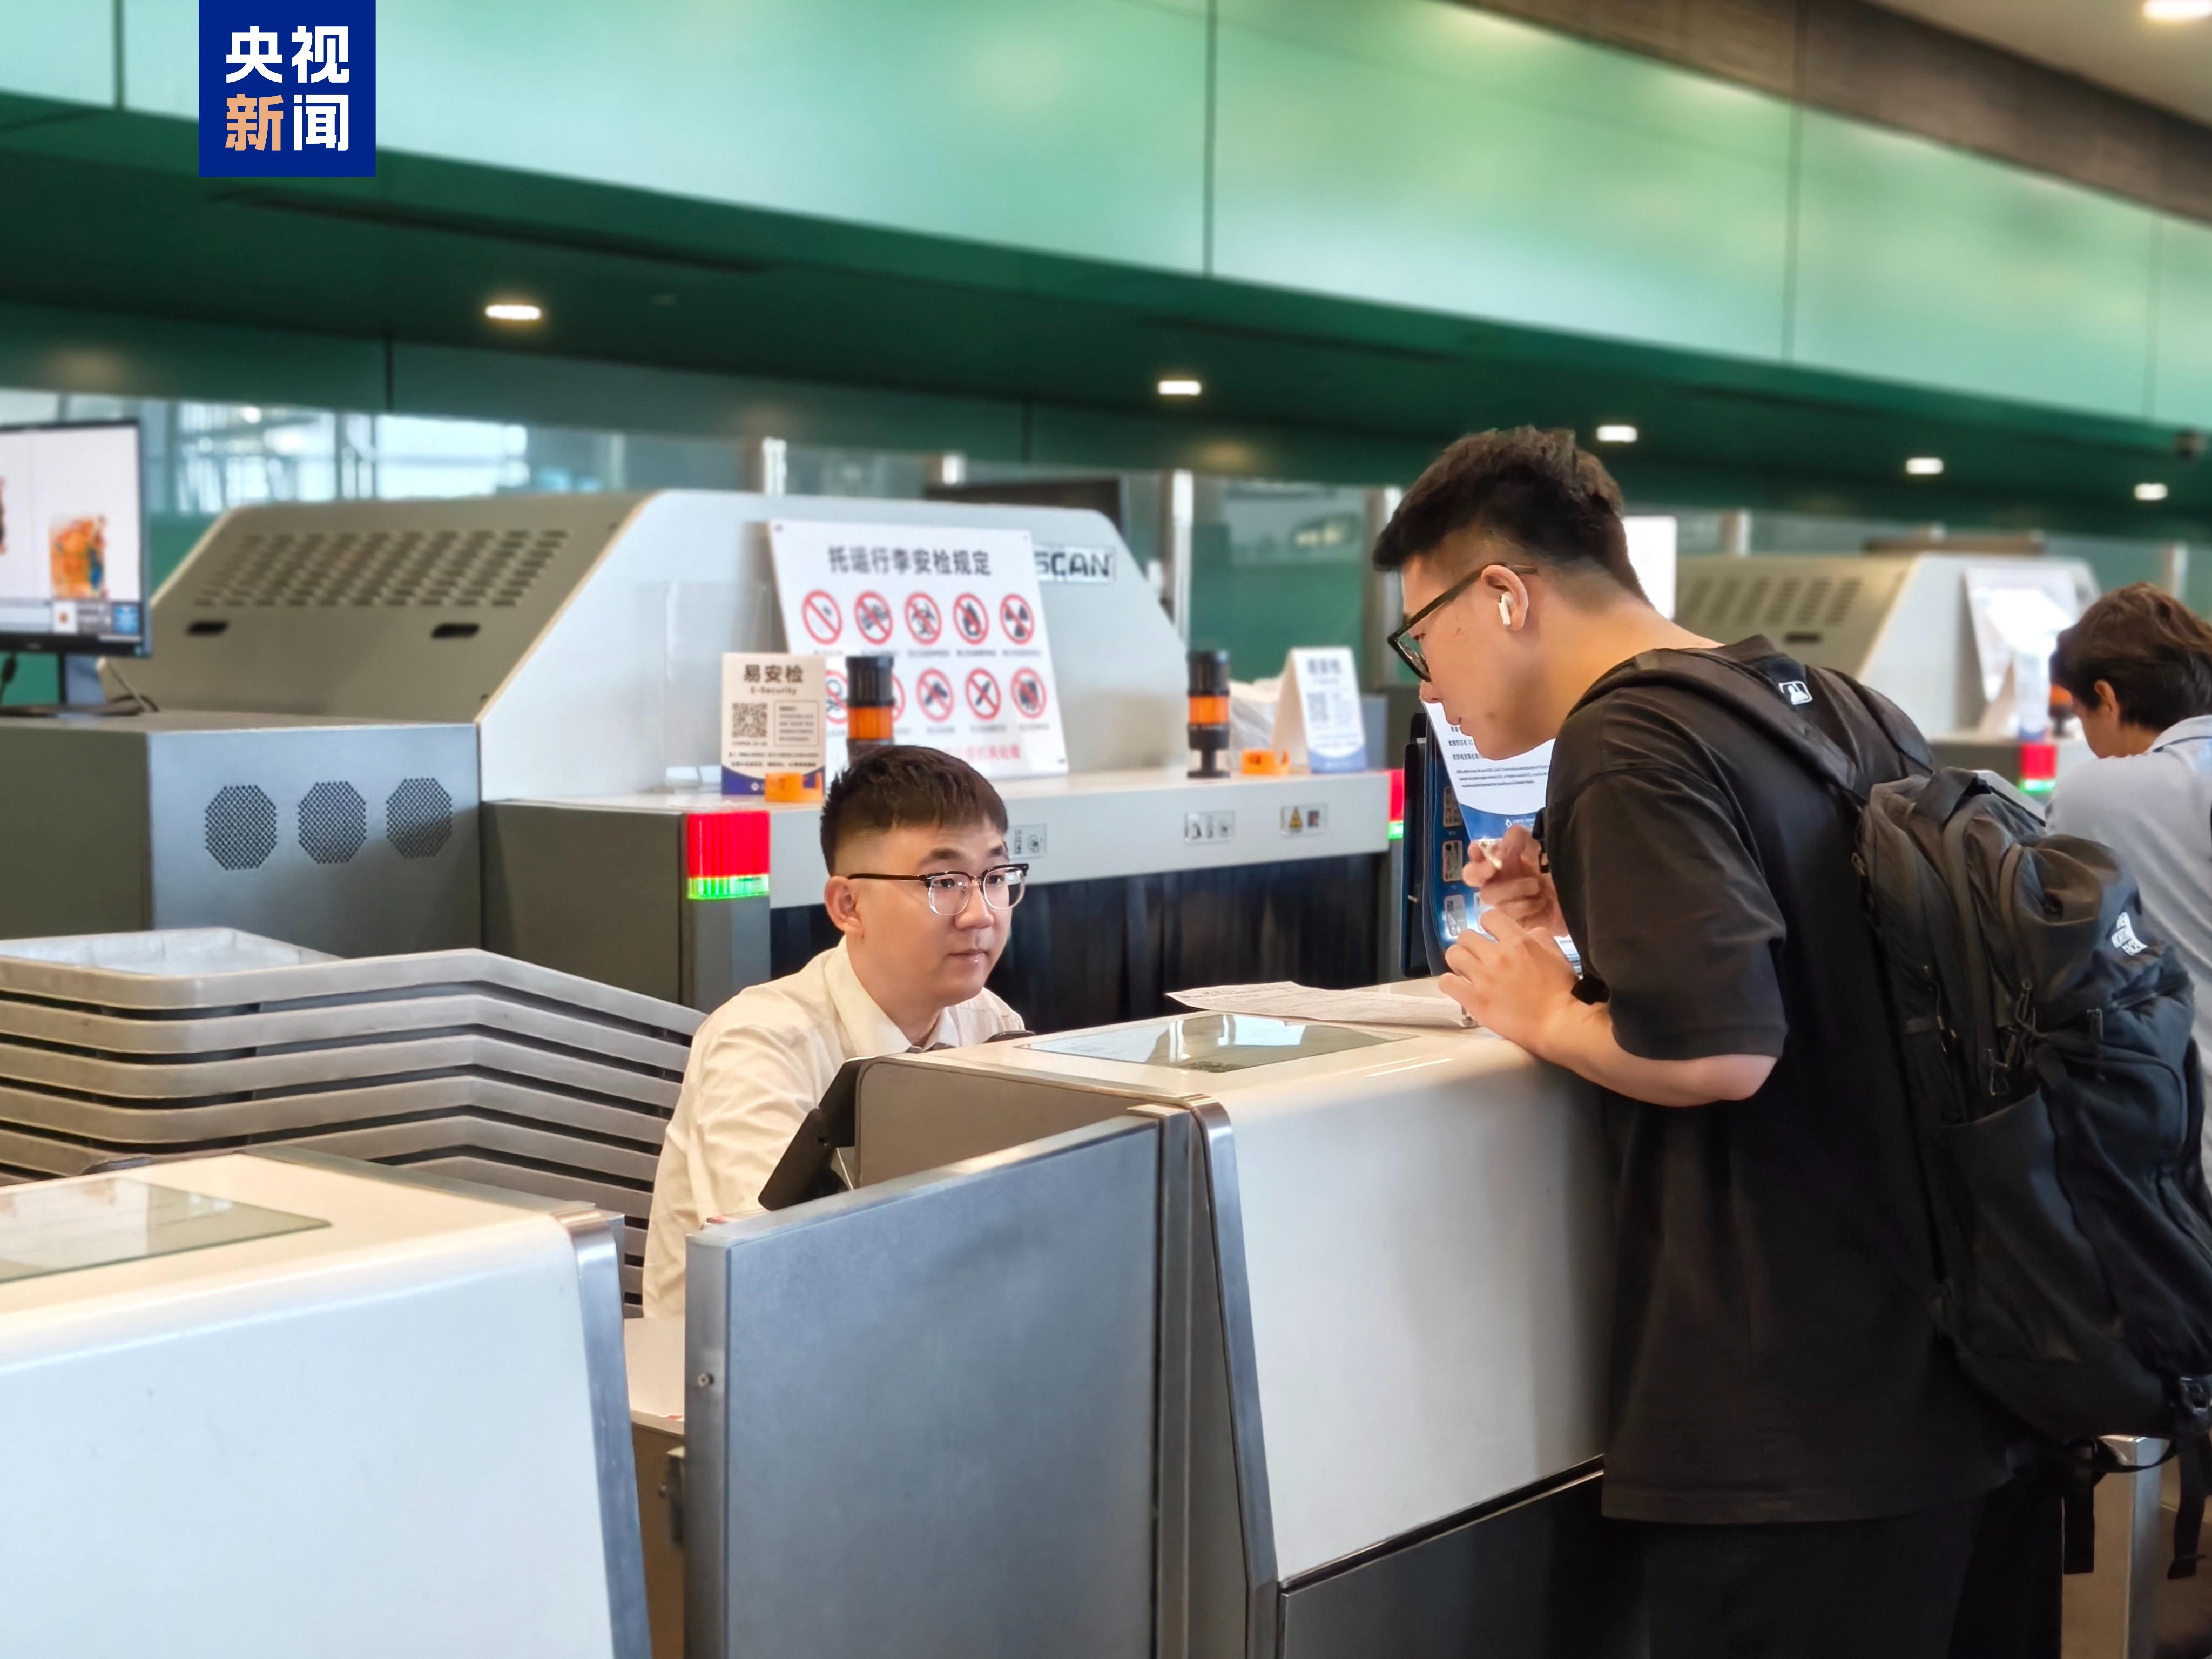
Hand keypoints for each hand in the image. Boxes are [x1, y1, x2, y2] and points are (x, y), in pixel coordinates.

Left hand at [1439, 902, 1579, 1056]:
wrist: (1559, 1023)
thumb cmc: (1563, 991)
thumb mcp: (1557, 955)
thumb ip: (1540, 938)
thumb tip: (1526, 931)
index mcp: (1518, 941)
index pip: (1488, 917)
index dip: (1488, 926)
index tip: (1491, 938)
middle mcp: (1497, 955)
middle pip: (1465, 936)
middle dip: (1470, 945)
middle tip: (1477, 958)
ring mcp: (1483, 977)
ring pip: (1453, 954)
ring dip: (1458, 962)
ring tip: (1466, 972)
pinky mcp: (1474, 1000)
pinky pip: (1446, 982)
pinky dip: (1450, 983)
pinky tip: (1460, 988)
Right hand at [1466, 822, 1566, 937]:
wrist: (1587, 893)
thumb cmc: (1563, 866)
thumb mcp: (1543, 844)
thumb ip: (1518, 838)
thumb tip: (1497, 846)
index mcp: (1505, 861)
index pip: (1477, 858)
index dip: (1475, 856)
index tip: (1482, 854)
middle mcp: (1501, 881)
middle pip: (1475, 880)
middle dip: (1483, 873)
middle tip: (1495, 870)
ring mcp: (1507, 903)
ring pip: (1491, 899)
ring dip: (1513, 890)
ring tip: (1537, 887)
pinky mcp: (1517, 922)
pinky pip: (1508, 918)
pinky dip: (1524, 908)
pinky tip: (1541, 904)